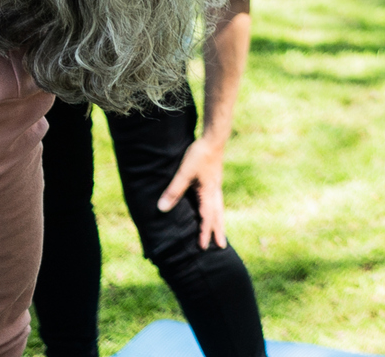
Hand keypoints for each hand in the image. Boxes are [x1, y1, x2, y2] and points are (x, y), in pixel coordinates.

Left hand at [157, 134, 228, 248]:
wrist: (214, 138)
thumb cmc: (200, 154)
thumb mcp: (184, 173)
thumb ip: (174, 190)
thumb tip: (162, 208)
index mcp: (209, 192)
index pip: (207, 217)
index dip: (204, 232)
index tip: (203, 247)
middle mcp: (214, 191)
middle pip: (218, 215)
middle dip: (218, 231)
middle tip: (221, 245)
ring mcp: (215, 185)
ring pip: (219, 208)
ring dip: (219, 221)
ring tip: (220, 230)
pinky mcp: (213, 180)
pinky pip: (216, 200)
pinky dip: (216, 210)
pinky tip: (211, 208)